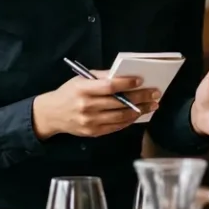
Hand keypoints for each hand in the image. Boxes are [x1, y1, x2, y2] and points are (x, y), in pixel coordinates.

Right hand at [32, 74, 158, 138]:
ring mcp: (90, 121)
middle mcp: (87, 106)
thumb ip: (101, 77)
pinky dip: (129, 120)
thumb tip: (124, 75)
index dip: (127, 83)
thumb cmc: (69, 93)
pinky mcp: (93, 132)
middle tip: (155, 94)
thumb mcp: (81, 79)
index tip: (141, 80)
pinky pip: (116, 126)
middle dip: (140, 97)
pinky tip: (138, 114)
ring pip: (121, 116)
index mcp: (83, 90)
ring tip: (152, 105)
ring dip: (139, 110)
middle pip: (119, 102)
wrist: (52, 114)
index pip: (109, 86)